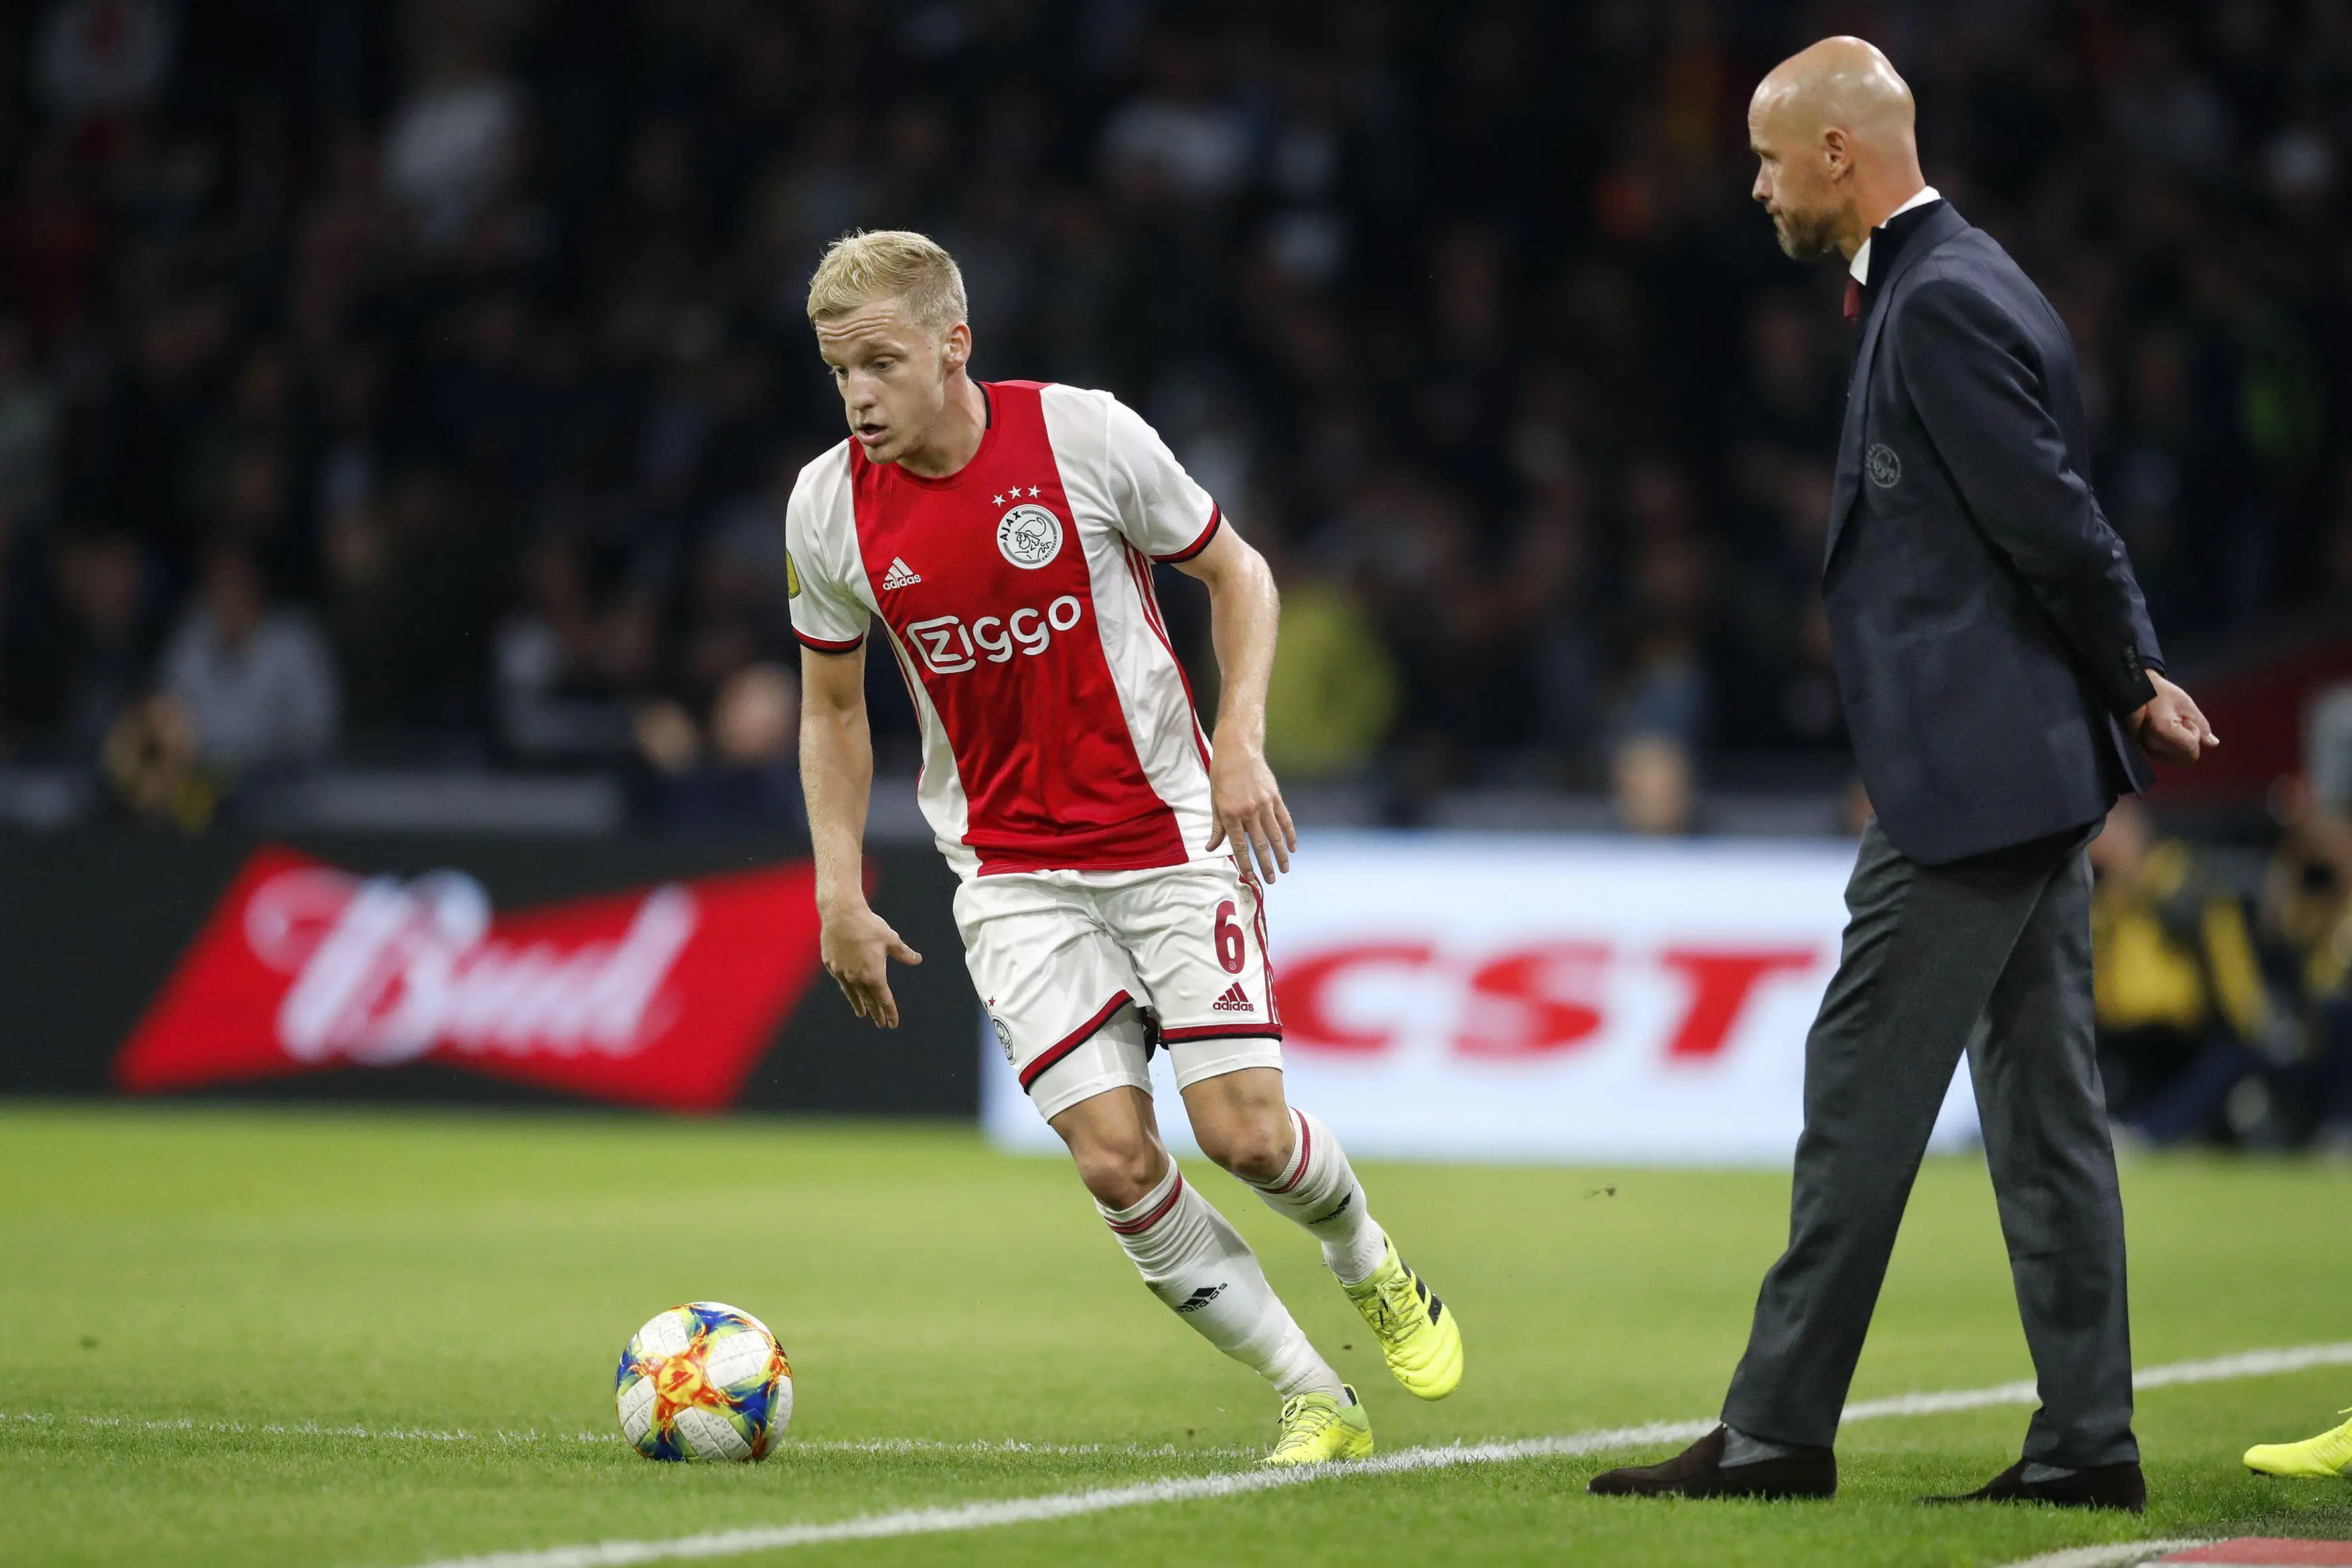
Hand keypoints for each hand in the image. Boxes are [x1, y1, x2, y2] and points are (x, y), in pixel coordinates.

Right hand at [818, 901, 921, 1027]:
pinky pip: (841, 981)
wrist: (841, 914)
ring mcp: (842, 973)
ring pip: (853, 994)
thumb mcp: (891, 939)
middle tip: (880, 1023)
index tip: (893, 1023)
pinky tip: (849, 990)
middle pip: (869, 1000)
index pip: (884, 1000)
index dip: (890, 1012)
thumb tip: (918, 960)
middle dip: (876, 1013)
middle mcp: (857, 978)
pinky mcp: (831, 965)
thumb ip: (904, 953)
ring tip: (863, 1014)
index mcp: (874, 975)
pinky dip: (847, 989)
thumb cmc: (869, 926)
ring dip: (859, 1005)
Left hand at [1206, 742, 1297, 880]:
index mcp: (1230, 814)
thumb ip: (1217, 827)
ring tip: (1284, 869)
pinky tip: (1292, 847)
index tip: (1250, 877)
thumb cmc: (1222, 775)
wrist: (1238, 750)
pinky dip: (1290, 835)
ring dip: (1281, 854)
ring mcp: (1264, 804)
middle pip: (1259, 844)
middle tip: (1270, 880)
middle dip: (1266, 865)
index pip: (1239, 846)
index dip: (1245, 863)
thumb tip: (1210, 848)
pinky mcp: (1275, 797)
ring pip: (1275, 835)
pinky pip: (1285, 820)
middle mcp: (1248, 811)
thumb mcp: (1214, 801)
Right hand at [2131, 671, 2218, 765]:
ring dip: (2181, 746)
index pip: (2192, 747)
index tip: (2185, 719)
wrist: (2131, 690)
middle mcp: (2153, 745)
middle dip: (2189, 743)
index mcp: (2163, 731)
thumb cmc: (2160, 692)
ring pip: (2178, 760)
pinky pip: (2167, 757)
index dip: (2194, 732)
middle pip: (2186, 758)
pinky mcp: (2144, 750)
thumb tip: (2214, 743)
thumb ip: (2201, 724)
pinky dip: (2173, 748)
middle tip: (2180, 724)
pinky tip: (2165, 732)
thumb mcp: (2185, 704)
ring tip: (2172, 727)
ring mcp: (2147, 749)